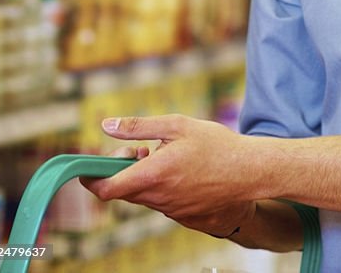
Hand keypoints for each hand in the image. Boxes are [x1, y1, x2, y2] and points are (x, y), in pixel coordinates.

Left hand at [81, 115, 258, 237]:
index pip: (105, 188)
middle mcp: (156, 198)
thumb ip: (139, 127)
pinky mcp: (181, 215)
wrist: (249, 172)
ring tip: (165, 156)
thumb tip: (106, 125)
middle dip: (122, 171)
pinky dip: (160, 186)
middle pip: (122, 191)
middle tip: (139, 150)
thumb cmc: (216, 145)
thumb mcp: (178, 126)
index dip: (91, 178)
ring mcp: (169, 209)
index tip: (91, 165)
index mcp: (152, 175)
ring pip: (142, 195)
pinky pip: (159, 201)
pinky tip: (181, 170)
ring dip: (142, 178)